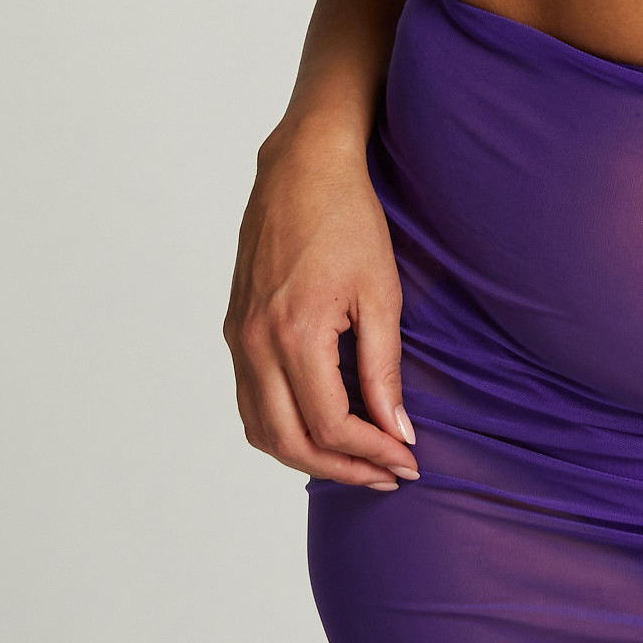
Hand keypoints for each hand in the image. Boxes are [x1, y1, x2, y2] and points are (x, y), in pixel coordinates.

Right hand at [224, 122, 415, 492]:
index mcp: (294, 333)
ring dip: (308, 455)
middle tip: (388, 474)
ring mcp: (237, 338)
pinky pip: (250, 401)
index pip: (331, 425)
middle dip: (342, 468)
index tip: (408, 462)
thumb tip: (397, 432)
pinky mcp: (234, 330)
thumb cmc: (348, 220)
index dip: (373, 454)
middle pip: (290, 441)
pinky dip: (283, 428)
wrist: (301, 169)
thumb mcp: (382, 294)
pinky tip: (322, 426)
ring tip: (358, 459)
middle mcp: (255, 343)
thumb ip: (384, 369)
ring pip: (262, 430)